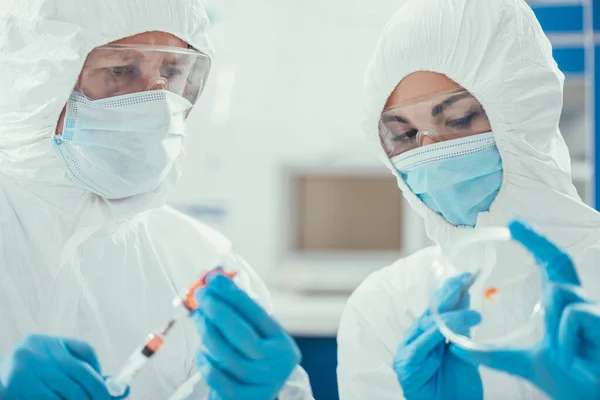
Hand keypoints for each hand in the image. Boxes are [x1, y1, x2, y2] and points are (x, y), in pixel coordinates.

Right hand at [0, 334, 123, 398]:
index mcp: (48, 343)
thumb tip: (112, 385)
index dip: (100, 372)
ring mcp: (28, 372)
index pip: (85, 350)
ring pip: (70, 392)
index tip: (110, 390)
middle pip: (81, 373)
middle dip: (96, 392)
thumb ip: (77, 367)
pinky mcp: (21, 391)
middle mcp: (38, 353)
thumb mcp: (50, 362)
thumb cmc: (29, 376)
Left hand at [192, 274, 300, 399]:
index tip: (215, 280)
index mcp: (282, 342)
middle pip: (243, 335)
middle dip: (219, 311)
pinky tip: (201, 350)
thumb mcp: (256, 336)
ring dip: (208, 333)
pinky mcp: (244, 399)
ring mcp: (261, 384)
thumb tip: (214, 285)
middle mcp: (277, 364)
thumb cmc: (252, 359)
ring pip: (228, 356)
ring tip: (198, 318)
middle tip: (201, 295)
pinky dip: (206, 362)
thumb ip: (239, 314)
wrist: (255, 395)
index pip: (257, 314)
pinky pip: (219, 378)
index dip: (234, 295)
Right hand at [394, 273, 482, 399]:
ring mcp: (407, 350)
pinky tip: (450, 330)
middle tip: (466, 280)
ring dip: (449, 317)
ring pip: (426, 326)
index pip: (437, 305)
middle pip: (430, 311)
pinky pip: (421, 346)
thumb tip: (465, 297)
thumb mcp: (463, 351)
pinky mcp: (406, 365)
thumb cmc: (456, 386)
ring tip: (472, 314)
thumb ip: (460, 327)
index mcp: (426, 332)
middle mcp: (414, 338)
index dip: (451, 290)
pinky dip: (435, 336)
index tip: (468, 275)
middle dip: (448, 294)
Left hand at [450, 220, 599, 399]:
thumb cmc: (572, 380)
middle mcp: (580, 304)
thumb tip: (458, 348)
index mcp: (563, 308)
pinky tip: (573, 358)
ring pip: (561, 292)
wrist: (593, 399)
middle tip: (513, 222)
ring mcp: (595, 312)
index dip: (536, 244)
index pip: (550, 267)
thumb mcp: (525, 363)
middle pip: (559, 262)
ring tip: (564, 354)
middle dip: (537, 240)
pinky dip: (567, 339)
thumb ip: (494, 355)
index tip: (514, 225)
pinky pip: (573, 315)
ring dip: (556, 326)